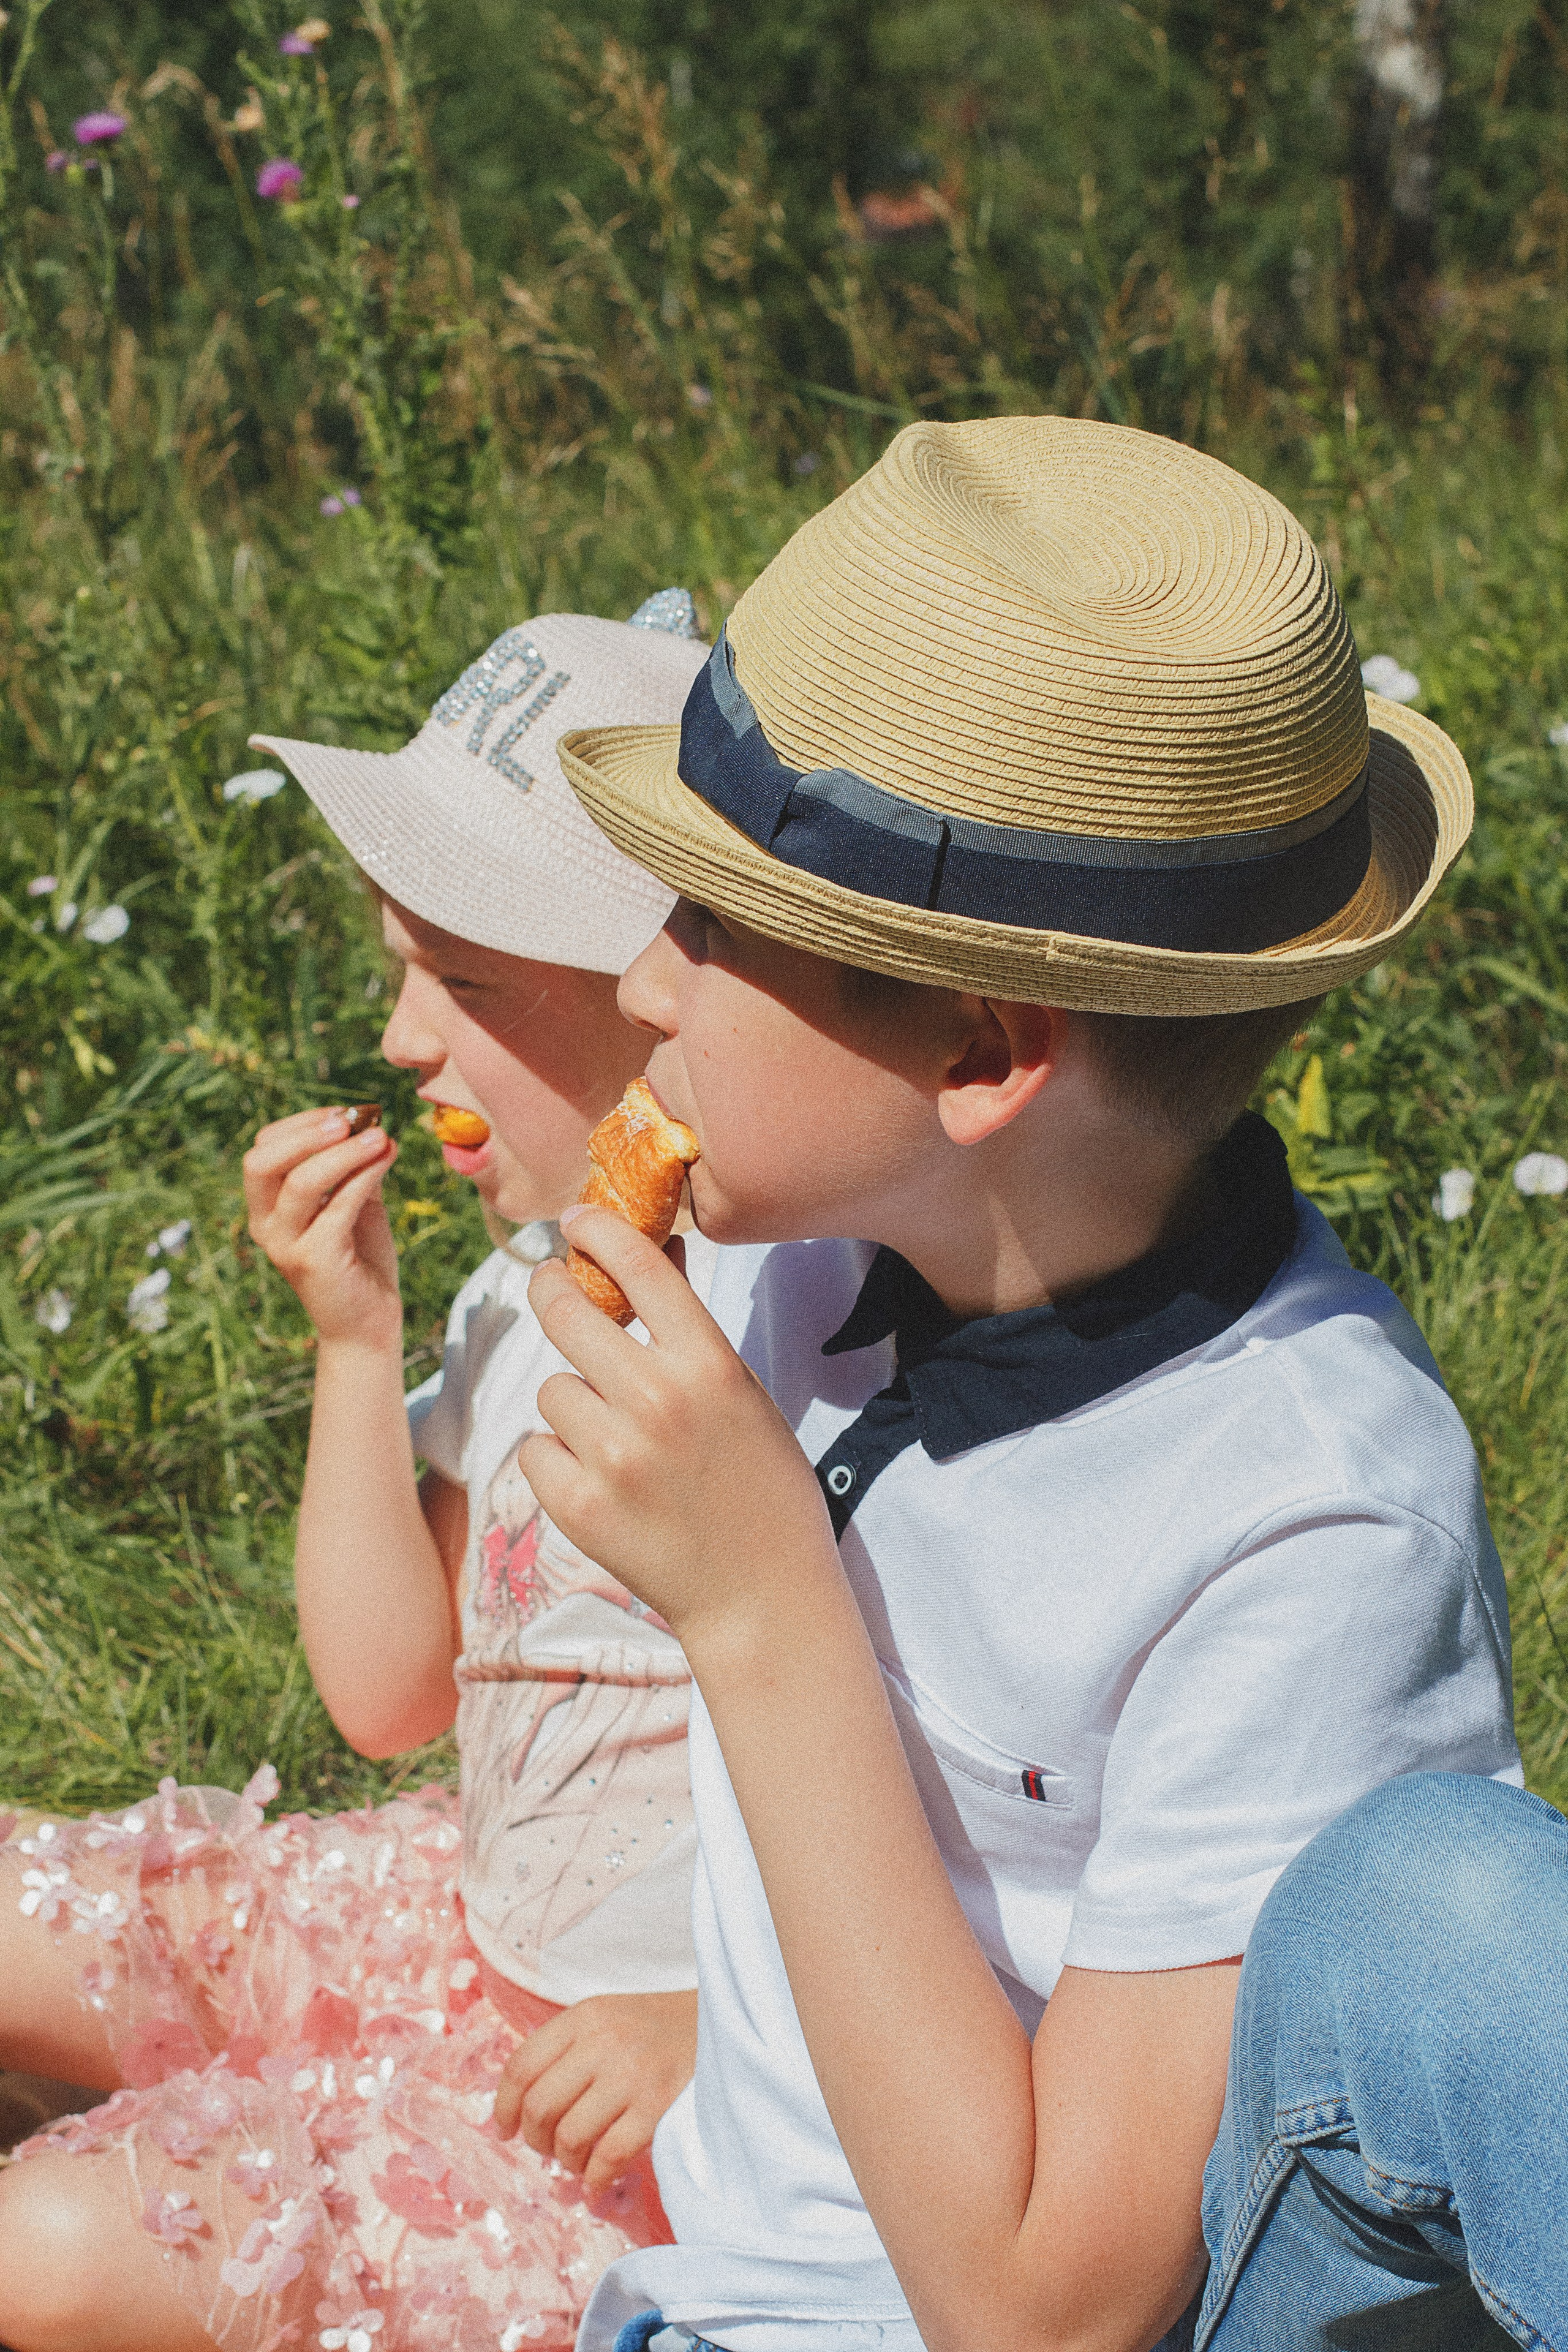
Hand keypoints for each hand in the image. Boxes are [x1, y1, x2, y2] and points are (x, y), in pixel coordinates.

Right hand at [244, 1107, 401, 1348]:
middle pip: (262, 1162)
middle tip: (350, 1119)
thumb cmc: (360, 1259)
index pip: (263, 1150)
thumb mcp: (355, 1203)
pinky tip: (387, 1159)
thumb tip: (372, 1124)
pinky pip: (337, 1208)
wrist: (368, 1322)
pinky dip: (363, 1177)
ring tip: (380, 1136)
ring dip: (343, 1152)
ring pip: (301, 1182)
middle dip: (306, 1133)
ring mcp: (285, 1245)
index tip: (345, 1113)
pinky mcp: (313, 1261)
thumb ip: (355, 1167)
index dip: (301, 1124)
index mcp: (266, 1206)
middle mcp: (265, 1225)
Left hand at [492, 1988, 698, 2190]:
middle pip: (541, 2106)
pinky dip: (595, 2181)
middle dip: (537, 2140)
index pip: (521, 2066)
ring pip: (571, 2136)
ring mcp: (633, 2074)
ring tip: (579, 2162)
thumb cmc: (657, 2030)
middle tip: (550, 2149)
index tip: (506, 2130)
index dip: (504, 2107)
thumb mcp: (608, 2019)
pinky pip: (609, 2156)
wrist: (725, 2023)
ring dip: (567, 2162)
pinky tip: (597, 2187)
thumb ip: (566, 2051)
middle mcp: (604, 2041)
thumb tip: (518, 2110)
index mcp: (585, 2017)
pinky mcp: (659, 2105)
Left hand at [520, 1206, 838, 1648]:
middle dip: (554, 1293)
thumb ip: (688, 1330)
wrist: (761, 1595)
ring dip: (573, 1404)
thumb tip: (654, 1251)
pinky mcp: (577, 1506)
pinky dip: (558, 1460)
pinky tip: (601, 1482)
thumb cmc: (760, 1486)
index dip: (597, 1230)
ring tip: (618, 1441)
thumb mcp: (741, 1394)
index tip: (575, 1221)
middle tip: (554, 1288)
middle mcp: (657, 1402)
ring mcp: (613, 1457)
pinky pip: (536, 1449)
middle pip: (566, 1314)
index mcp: (708, 1366)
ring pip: (551, 1389)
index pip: (637, 1266)